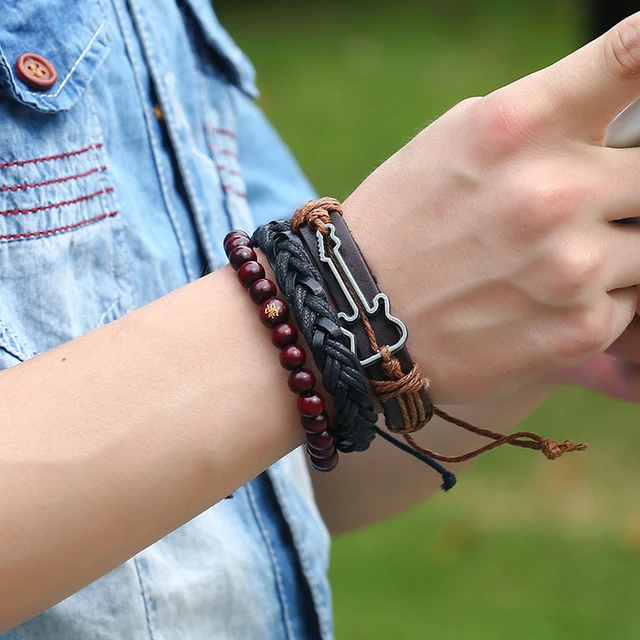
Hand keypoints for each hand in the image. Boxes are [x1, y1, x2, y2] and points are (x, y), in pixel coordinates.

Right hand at [345, 14, 639, 403]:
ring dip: (612, 251)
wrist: (355, 320)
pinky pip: (630, 302)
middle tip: (576, 206)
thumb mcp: (453, 142)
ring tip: (543, 264)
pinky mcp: (578, 331)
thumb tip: (621, 111)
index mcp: (516, 127)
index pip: (633, 61)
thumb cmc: (401, 222)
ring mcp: (570, 268)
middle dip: (624, 188)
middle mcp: (552, 192)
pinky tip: (537, 303)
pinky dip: (596, 300)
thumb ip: (542, 119)